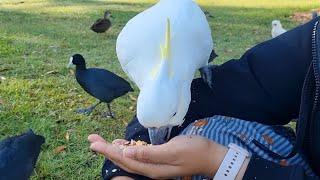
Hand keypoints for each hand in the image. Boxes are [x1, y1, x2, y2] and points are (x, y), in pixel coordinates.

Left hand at [88, 134, 227, 178]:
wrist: (210, 156)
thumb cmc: (194, 152)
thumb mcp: (173, 151)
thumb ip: (149, 153)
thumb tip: (126, 152)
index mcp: (151, 168)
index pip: (124, 159)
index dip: (108, 151)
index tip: (94, 143)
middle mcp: (150, 169)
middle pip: (123, 159)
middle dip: (106, 150)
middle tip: (91, 140)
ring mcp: (154, 165)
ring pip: (128, 157)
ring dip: (114, 149)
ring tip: (100, 142)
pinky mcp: (158, 159)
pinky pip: (137, 155)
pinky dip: (126, 149)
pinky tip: (122, 144)